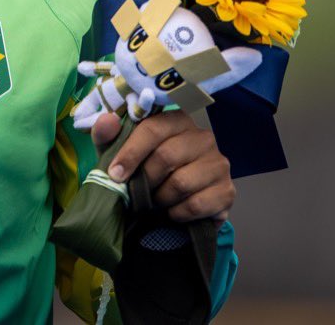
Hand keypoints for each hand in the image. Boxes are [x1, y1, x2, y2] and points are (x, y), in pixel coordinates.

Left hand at [90, 111, 234, 223]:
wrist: (170, 204)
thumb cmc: (143, 170)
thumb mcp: (118, 151)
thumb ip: (108, 134)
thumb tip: (107, 121)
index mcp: (176, 120)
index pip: (153, 128)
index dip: (130, 153)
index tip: (115, 174)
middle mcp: (203, 137)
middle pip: (166, 156)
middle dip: (145, 180)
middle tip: (136, 193)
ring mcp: (219, 164)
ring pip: (181, 183)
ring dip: (159, 198)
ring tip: (154, 201)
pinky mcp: (227, 191)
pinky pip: (196, 205)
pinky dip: (176, 213)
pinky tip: (172, 211)